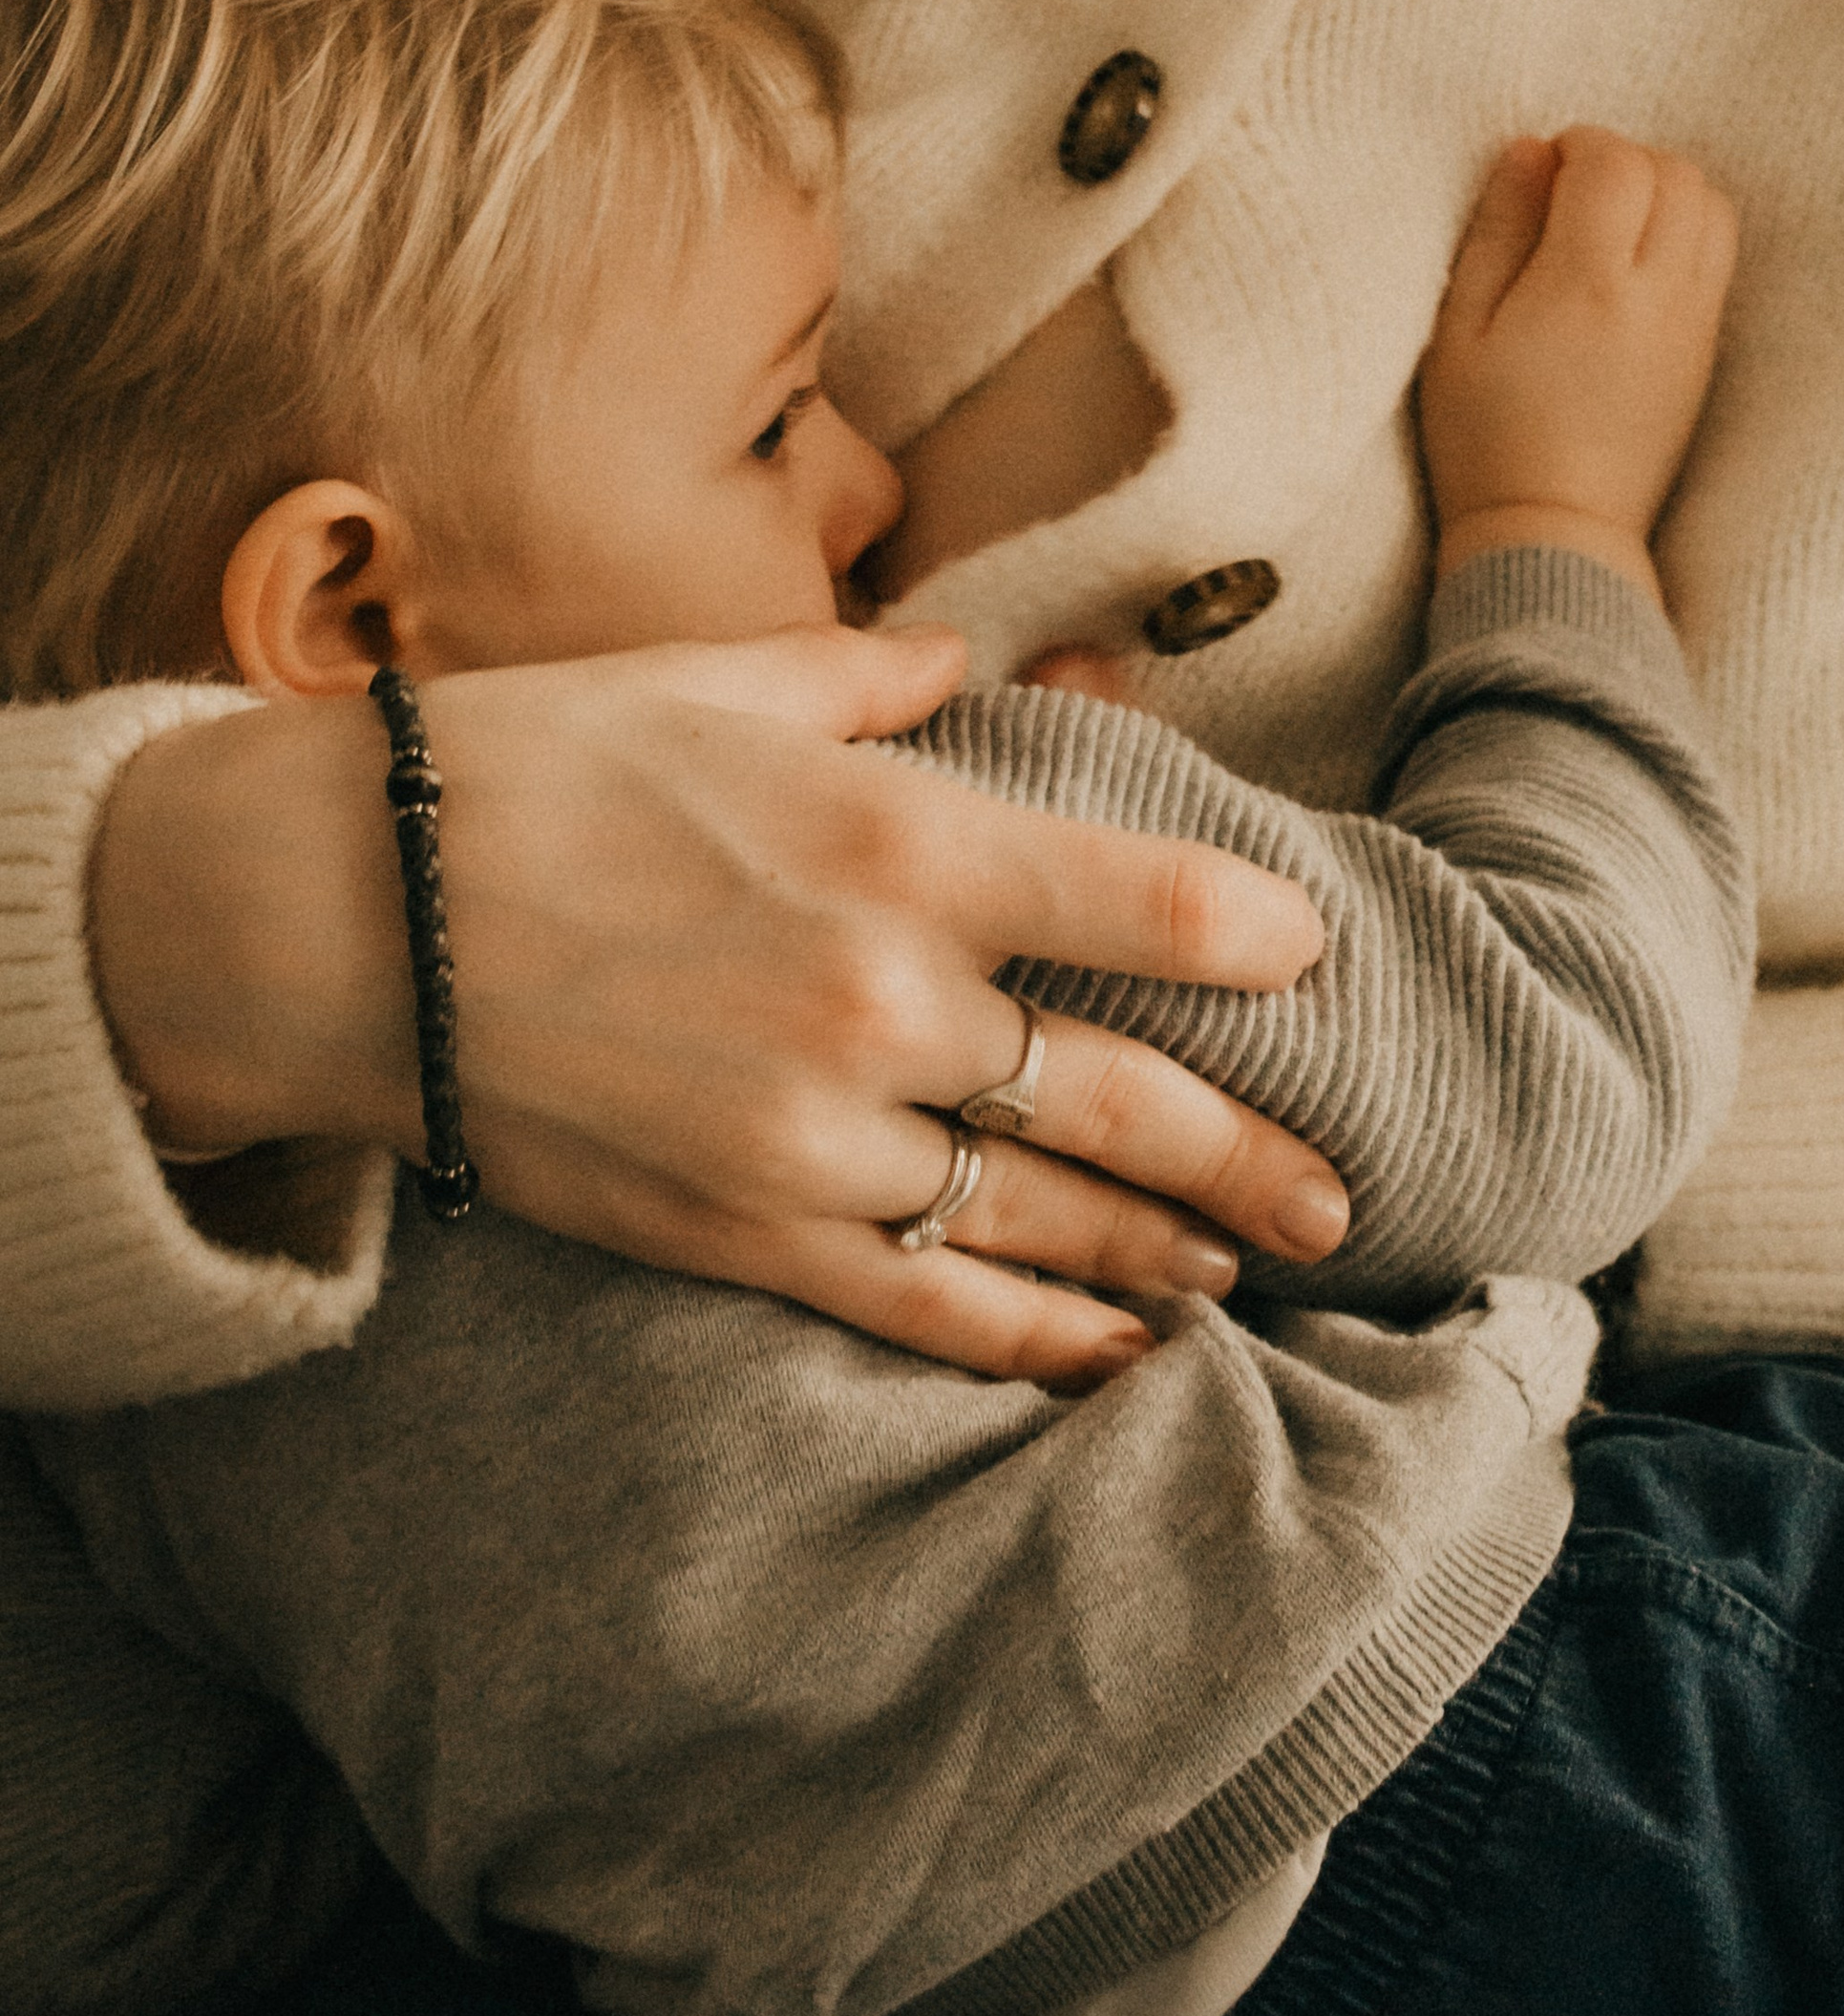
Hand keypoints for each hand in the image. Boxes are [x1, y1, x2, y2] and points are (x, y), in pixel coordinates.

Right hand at [90, 625, 1345, 1387]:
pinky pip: (931, 1308)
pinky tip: (1110, 1352)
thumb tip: (970, 663)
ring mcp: (819, 1136)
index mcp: (901, 840)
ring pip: (1047, 1219)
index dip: (1260, 938)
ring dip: (1161, 1258)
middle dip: (1255, 1163)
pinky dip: (1034, 1340)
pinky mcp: (745, 1232)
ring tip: (1238, 1279)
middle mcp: (887, 1001)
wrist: (333, 922)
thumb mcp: (715, 678)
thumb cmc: (527, 769)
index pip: (1150, 901)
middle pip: (1131, 1102)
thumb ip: (873, 678)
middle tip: (1339, 1203)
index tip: (1317, 963)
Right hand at [1416, 130, 1736, 595]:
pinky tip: (1632, 268)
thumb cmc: (1485, 439)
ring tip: (1607, 227)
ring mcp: (1693, 326)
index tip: (1541, 174)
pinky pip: (1718, 258)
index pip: (1616, 163)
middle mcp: (1657, 297)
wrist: (1554, 535)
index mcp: (1586, 285)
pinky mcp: (1705, 354)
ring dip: (1665, 193)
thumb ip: (1497, 231)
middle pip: (1677, 174)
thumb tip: (1529, 150)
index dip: (1578, 146)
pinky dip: (1685, 235)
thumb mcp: (1458, 331)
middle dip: (1626, 160)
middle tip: (1571, 195)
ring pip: (1712, 209)